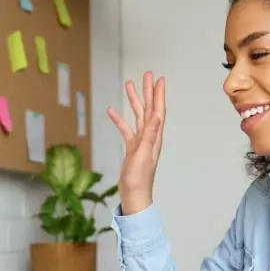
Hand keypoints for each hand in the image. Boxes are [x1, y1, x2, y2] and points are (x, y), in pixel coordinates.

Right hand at [106, 72, 165, 215]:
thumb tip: (156, 115)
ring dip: (134, 101)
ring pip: (138, 116)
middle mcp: (150, 137)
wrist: (134, 195)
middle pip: (149, 109)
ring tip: (129, 85)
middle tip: (146, 74)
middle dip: (148, 91)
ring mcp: (140, 142)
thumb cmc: (139, 179)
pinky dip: (119, 119)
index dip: (159, 94)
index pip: (158, 110)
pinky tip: (111, 111)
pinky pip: (125, 129)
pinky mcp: (132, 148)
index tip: (159, 79)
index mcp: (154, 137)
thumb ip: (150, 135)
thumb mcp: (143, 154)